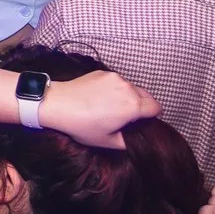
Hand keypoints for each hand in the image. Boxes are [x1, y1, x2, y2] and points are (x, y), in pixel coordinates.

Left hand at [44, 69, 158, 148]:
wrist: (58, 104)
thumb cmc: (82, 125)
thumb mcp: (108, 141)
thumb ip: (129, 141)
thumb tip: (137, 137)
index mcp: (133, 106)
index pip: (156, 108)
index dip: (153, 117)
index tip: (144, 122)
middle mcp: (128, 88)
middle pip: (147, 96)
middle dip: (143, 106)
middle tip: (129, 118)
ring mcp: (115, 78)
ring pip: (133, 87)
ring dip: (130, 96)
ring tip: (114, 108)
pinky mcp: (104, 72)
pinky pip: (118, 81)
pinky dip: (116, 89)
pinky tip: (102, 98)